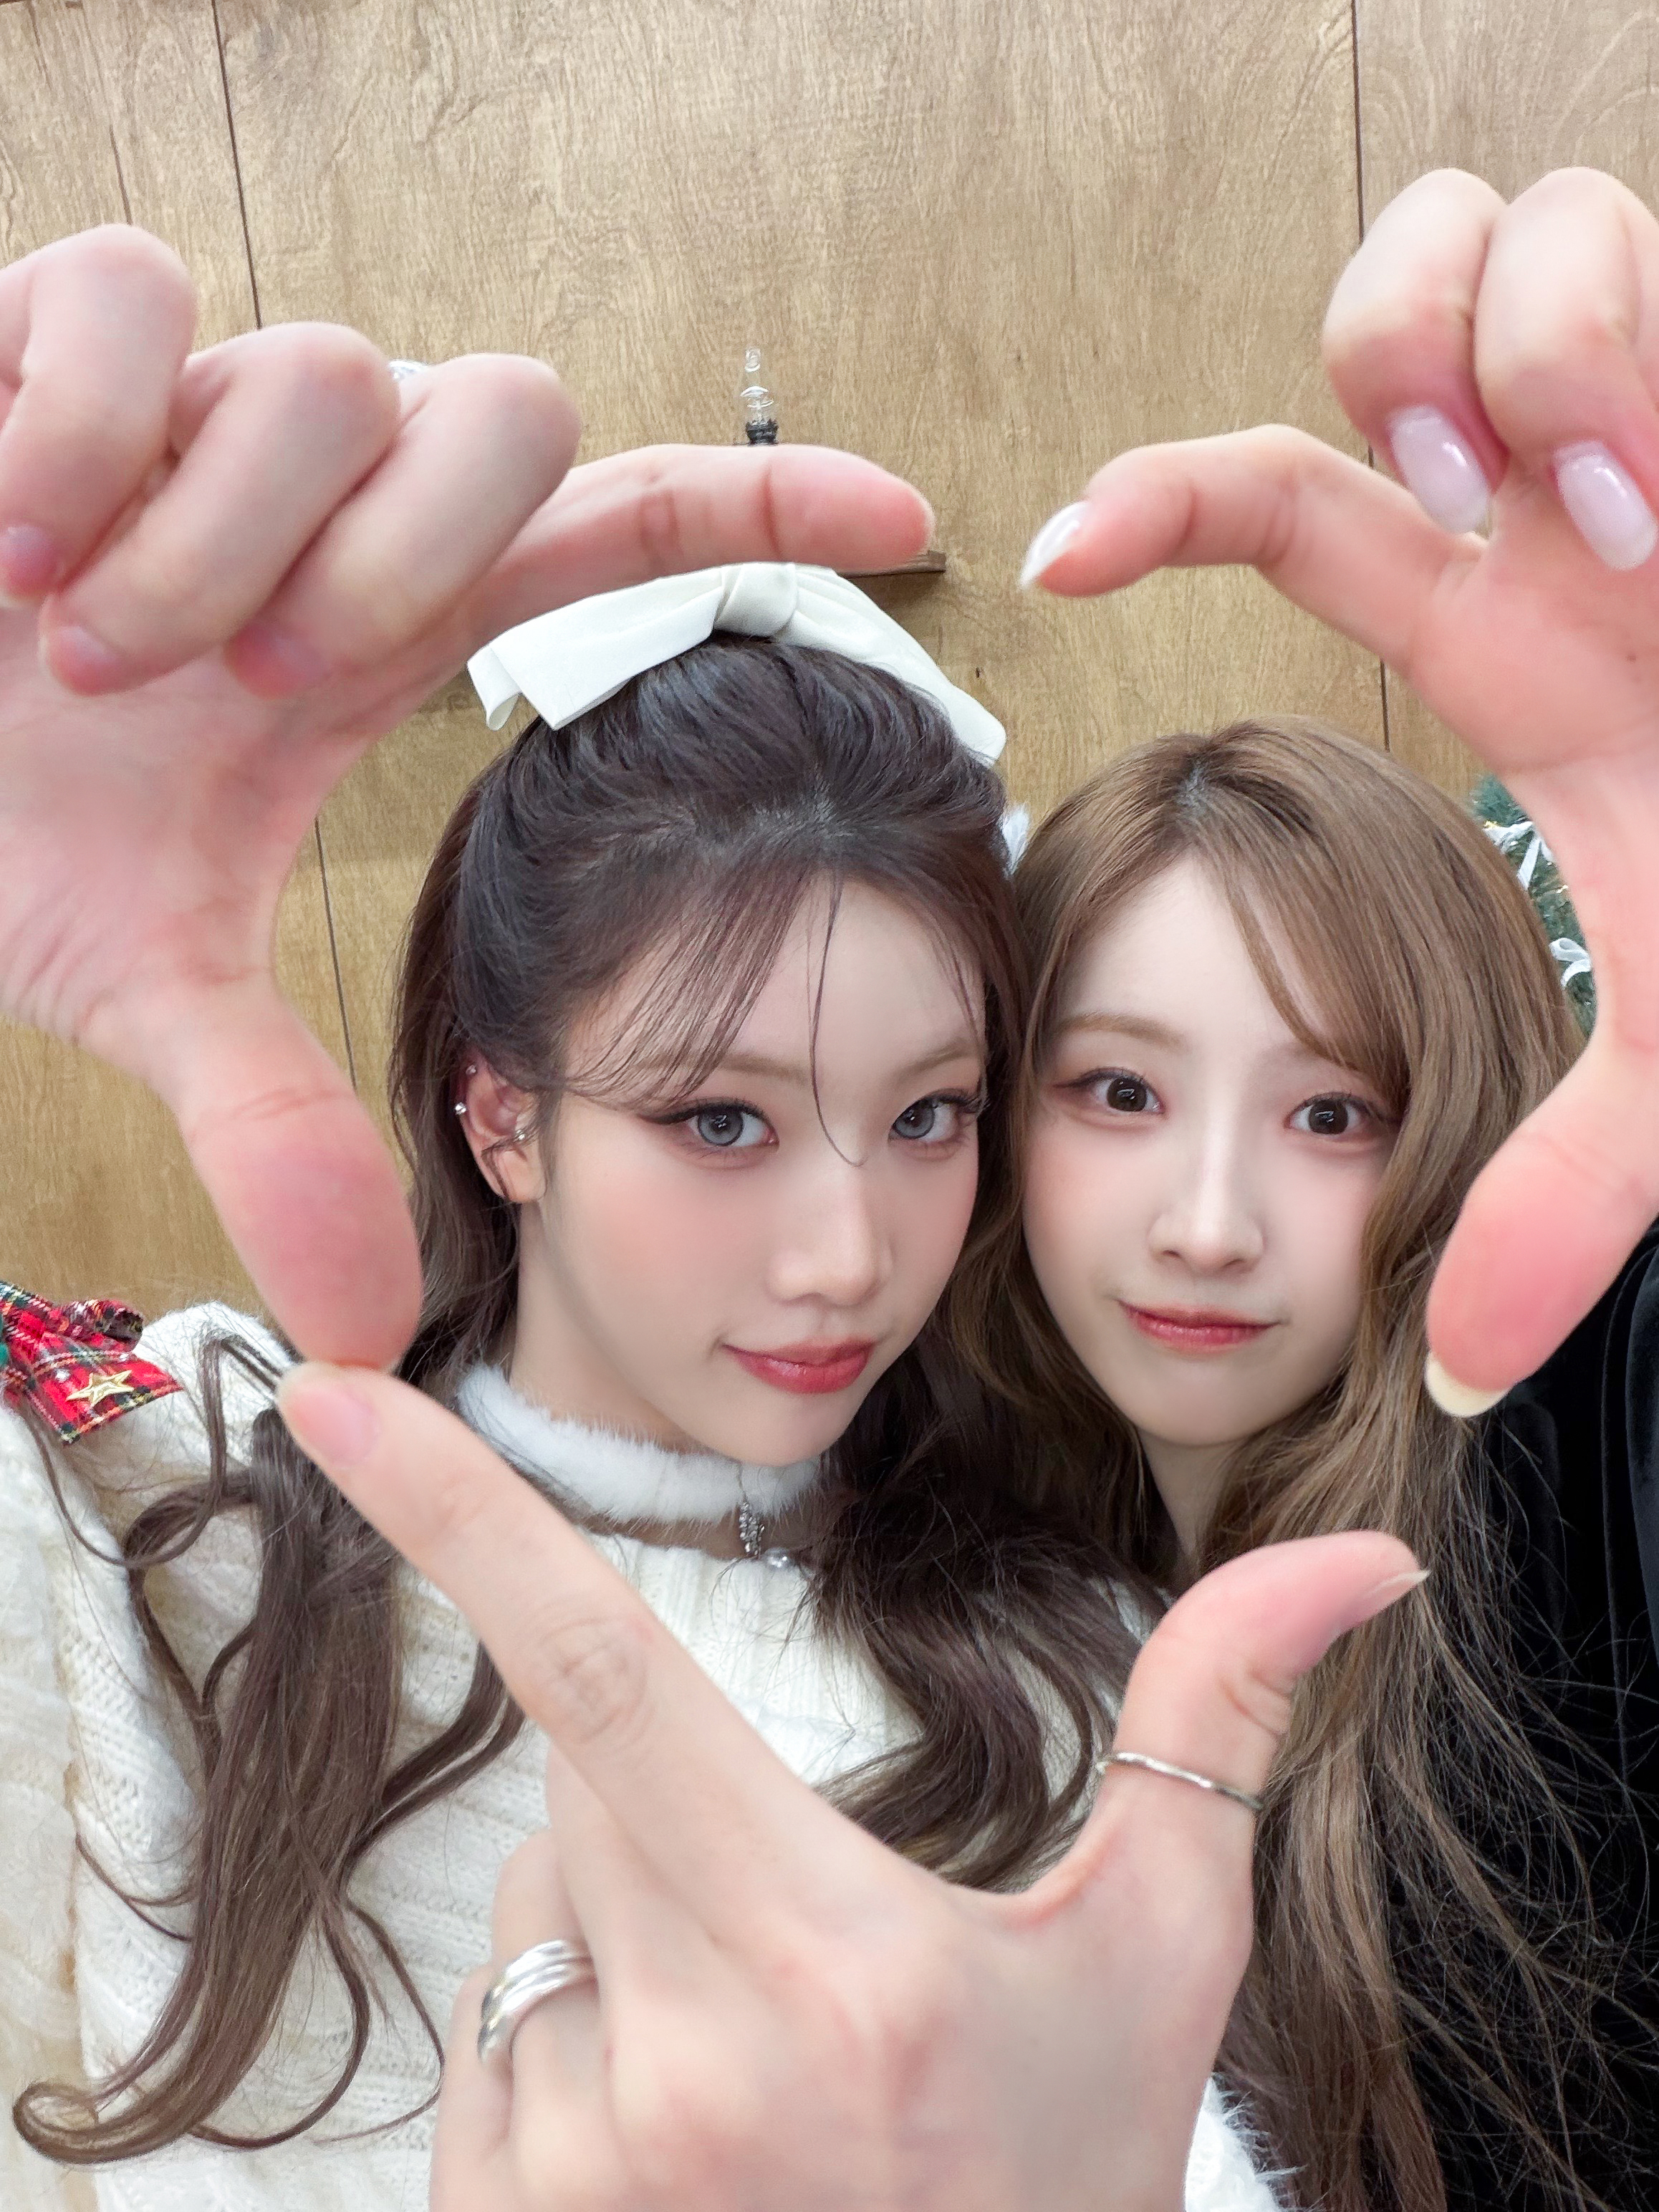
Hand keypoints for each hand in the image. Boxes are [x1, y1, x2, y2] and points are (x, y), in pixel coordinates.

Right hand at [0, 227, 931, 1364]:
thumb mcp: (148, 979)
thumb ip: (271, 1121)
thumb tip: (364, 1333)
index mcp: (375, 626)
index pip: (619, 528)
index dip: (765, 510)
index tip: (909, 520)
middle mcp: (320, 492)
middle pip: (510, 415)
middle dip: (400, 575)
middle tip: (259, 697)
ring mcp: (193, 396)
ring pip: (329, 376)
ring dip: (214, 553)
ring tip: (87, 648)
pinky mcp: (42, 315)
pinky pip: (130, 295)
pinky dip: (79, 432)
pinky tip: (8, 539)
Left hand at [273, 1362, 1420, 2211]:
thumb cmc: (1074, 2172)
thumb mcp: (1162, 1951)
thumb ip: (1221, 1720)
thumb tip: (1359, 1562)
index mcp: (839, 1964)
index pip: (608, 1676)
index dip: (459, 1519)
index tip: (327, 1397)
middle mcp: (683, 2071)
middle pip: (583, 1780)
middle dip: (666, 1782)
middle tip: (806, 1922)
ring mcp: (579, 2180)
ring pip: (536, 1909)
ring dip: (619, 1919)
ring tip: (762, 2057)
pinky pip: (493, 2046)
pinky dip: (570, 2040)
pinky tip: (690, 2141)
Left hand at [1022, 167, 1658, 1403]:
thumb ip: (1563, 1198)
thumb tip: (1448, 1382)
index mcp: (1524, 626)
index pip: (1295, 505)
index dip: (1159, 502)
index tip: (1042, 555)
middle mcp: (1581, 490)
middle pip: (1389, 293)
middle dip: (1393, 360)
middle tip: (1471, 500)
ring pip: (1496, 222)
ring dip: (1511, 345)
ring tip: (1601, 505)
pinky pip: (1621, 208)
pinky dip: (1612, 322)